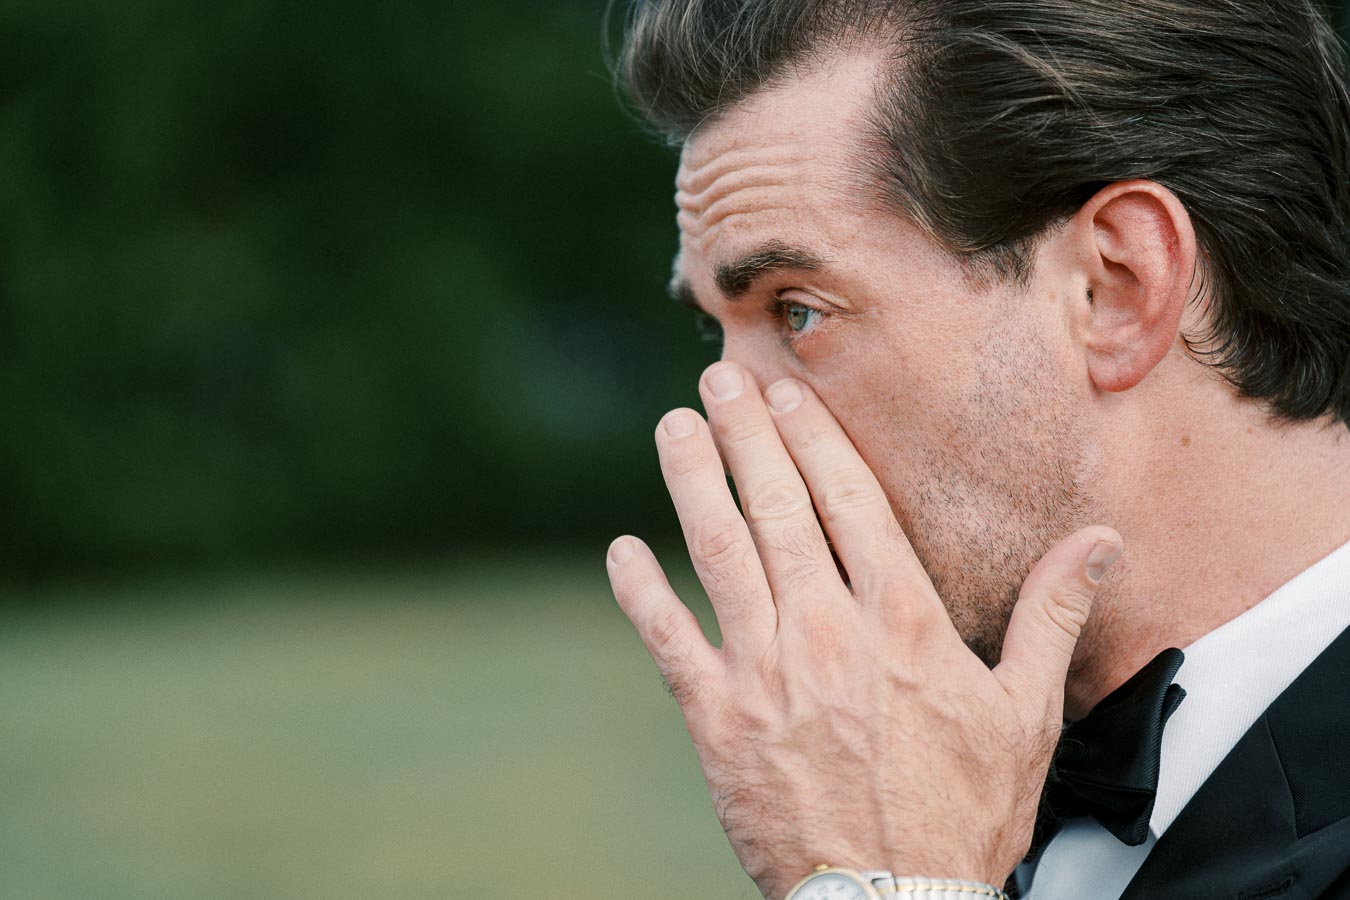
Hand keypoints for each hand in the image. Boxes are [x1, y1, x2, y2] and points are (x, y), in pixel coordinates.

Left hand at [606, 362, 1122, 898]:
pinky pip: (668, 641)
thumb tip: (1100, 542)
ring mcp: (766, 670)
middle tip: (718, 377)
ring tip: (673, 427)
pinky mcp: (717, 718)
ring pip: (719, 552)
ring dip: (692, 482)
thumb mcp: (1026, 712)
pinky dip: (641, 592)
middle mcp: (827, 628)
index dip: (813, 439)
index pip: (849, 502)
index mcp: (900, 619)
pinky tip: (621, 550)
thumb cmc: (965, 810)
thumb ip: (1051, 615)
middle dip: (745, 435)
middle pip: (777, 507)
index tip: (786, 392)